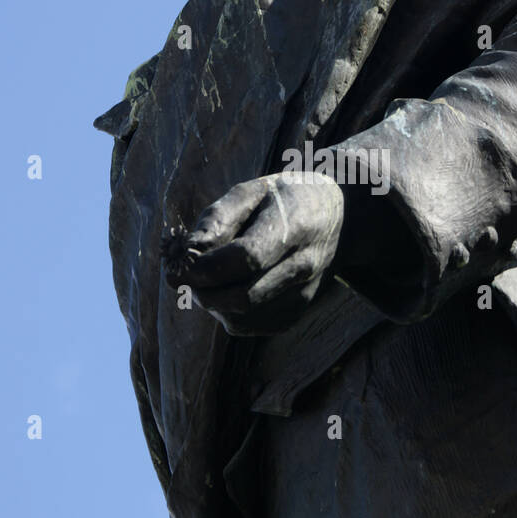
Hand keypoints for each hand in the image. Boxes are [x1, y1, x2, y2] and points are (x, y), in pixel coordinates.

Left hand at [161, 171, 344, 334]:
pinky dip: (225, 312)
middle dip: (202, 291)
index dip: (207, 268)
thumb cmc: (284, 199)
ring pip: (240, 319)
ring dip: (211, 303)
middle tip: (184, 274)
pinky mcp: (294, 315)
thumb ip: (217, 220)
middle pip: (242, 297)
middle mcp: (305, 266)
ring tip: (207, 278)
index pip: (247, 258)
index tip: (179, 265)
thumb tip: (185, 257)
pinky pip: (247, 326)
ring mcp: (303, 296)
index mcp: (296, 226)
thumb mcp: (252, 191)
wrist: (337, 219)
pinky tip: (227, 288)